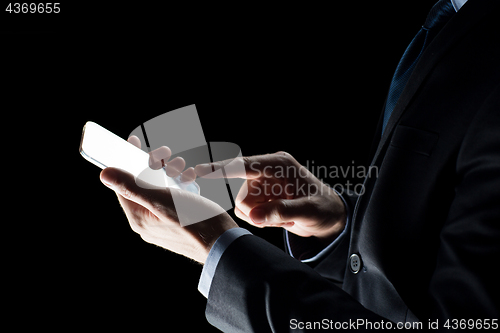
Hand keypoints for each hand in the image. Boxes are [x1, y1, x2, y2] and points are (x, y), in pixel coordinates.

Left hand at [98, 137, 237, 263]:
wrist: (224, 244)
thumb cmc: (196, 222)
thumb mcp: (162, 200)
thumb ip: (132, 187)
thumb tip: (104, 174)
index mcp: (139, 218)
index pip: (123, 185)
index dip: (126, 161)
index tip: (133, 143)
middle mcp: (147, 223)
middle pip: (142, 186)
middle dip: (153, 166)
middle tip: (165, 154)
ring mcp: (162, 224)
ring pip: (158, 190)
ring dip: (168, 174)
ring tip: (182, 167)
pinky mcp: (177, 223)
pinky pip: (171, 199)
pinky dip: (178, 186)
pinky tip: (189, 180)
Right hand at [195, 152, 345, 242]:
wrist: (328, 215)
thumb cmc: (323, 208)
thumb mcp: (309, 211)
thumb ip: (283, 211)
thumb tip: (255, 216)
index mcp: (279, 164)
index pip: (243, 166)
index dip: (220, 168)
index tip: (199, 170)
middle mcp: (266, 171)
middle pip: (242, 196)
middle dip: (260, 213)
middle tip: (284, 218)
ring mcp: (260, 184)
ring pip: (242, 206)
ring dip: (262, 218)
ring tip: (285, 216)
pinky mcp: (258, 195)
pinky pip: (246, 212)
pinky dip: (261, 220)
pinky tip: (279, 217)